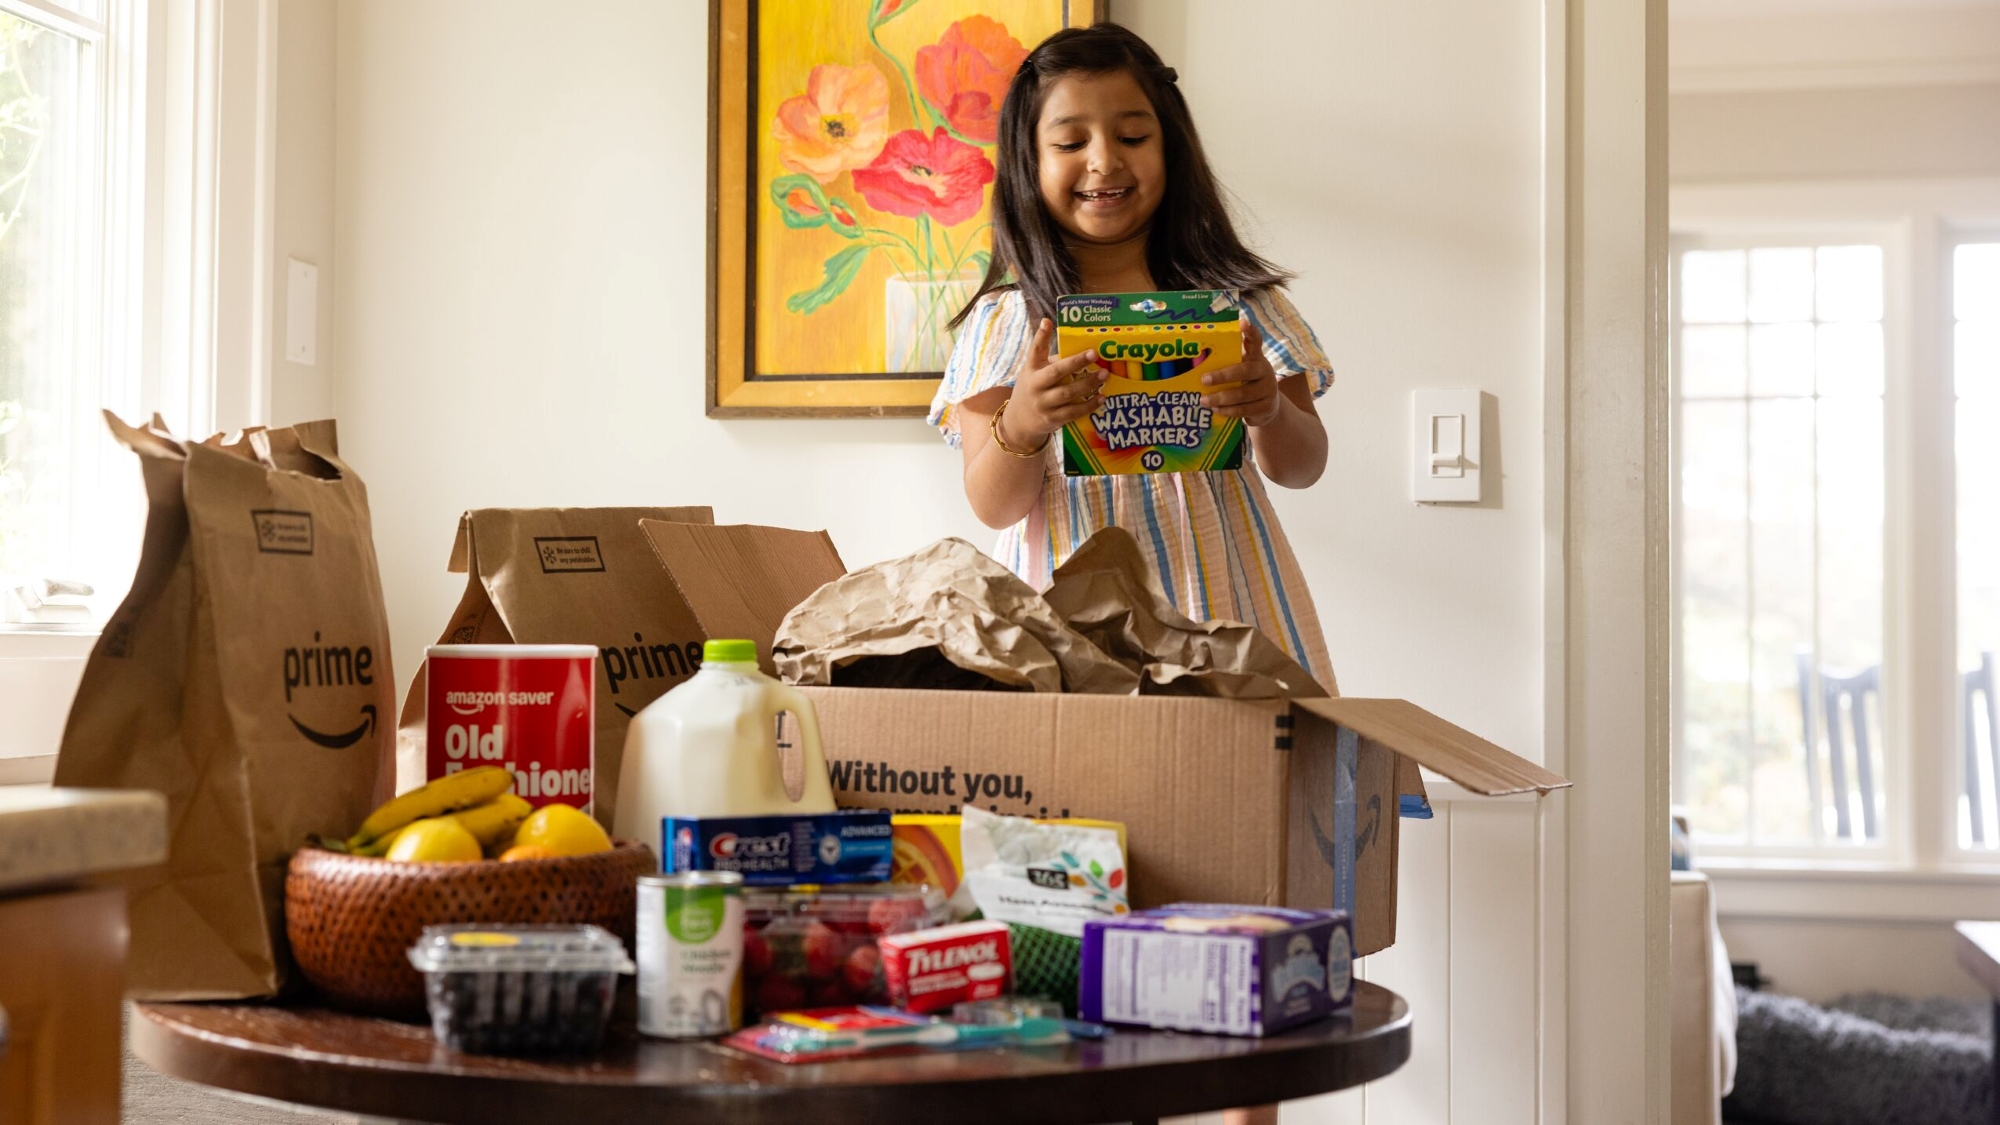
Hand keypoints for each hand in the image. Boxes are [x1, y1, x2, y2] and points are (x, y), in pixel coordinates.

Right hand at [999, 318, 1106, 447]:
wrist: (1019, 421)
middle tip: (1094, 353)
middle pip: (1056, 372)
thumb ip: (1051, 361)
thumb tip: (1079, 345)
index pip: (1035, 350)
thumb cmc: (1034, 389)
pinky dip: (1089, 405)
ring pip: (1068, 393)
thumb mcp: (1034, 373)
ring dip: (1088, 384)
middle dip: (1075, 362)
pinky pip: (1073, 412)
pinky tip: (1102, 398)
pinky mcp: (1052, 419)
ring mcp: (1043, 404)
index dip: (1040, 336)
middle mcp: (1035, 386)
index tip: (1047, 321)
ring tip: (1104, 375)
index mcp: (1031, 370)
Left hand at [1201, 320, 1284, 427]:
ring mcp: (1268, 389)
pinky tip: (1215, 409)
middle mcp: (1264, 371)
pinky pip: (1244, 410)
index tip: (1242, 323)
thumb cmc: (1246, 382)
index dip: (1250, 332)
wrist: (1267, 405)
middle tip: (1204, 380)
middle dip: (1223, 376)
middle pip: (1245, 371)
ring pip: (1243, 394)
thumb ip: (1227, 363)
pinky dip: (1228, 410)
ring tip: (1203, 400)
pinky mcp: (1266, 407)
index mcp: (1256, 357)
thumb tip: (1195, 359)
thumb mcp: (1242, 369)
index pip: (1256, 341)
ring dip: (1221, 398)